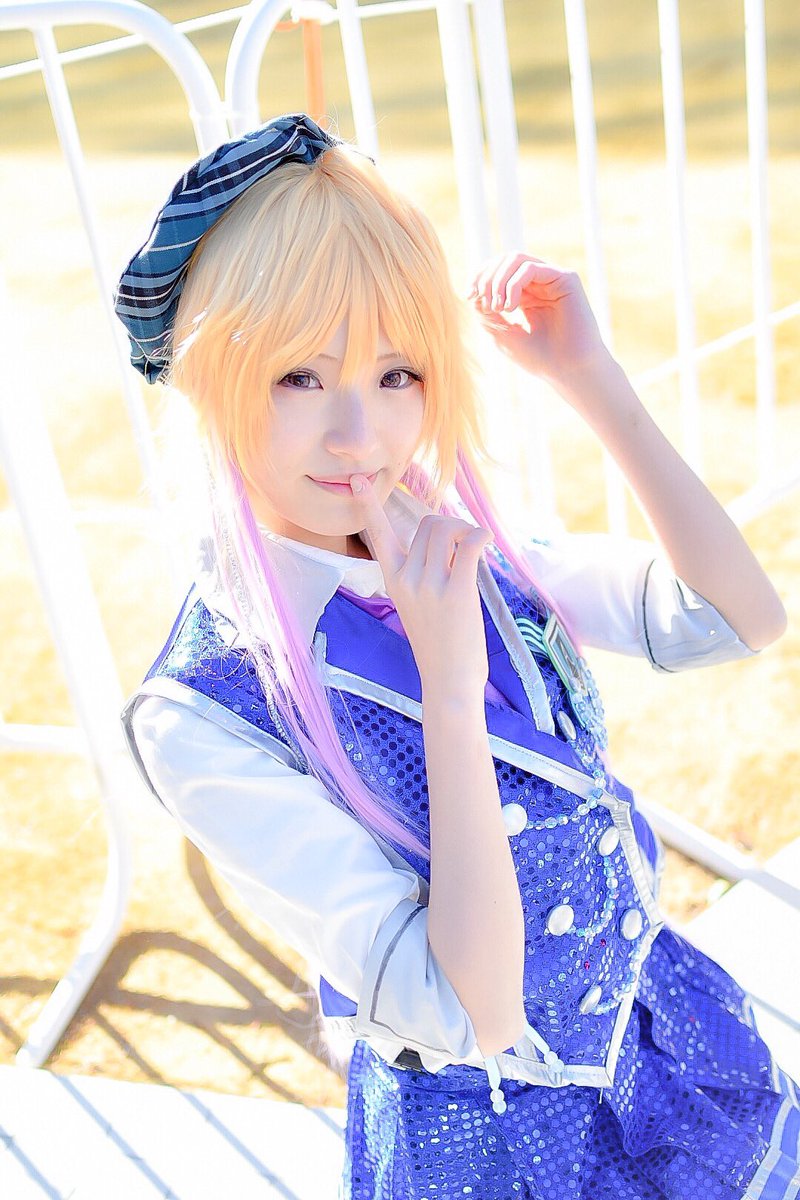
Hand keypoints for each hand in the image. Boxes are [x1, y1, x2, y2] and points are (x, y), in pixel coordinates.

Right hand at [349, 474, 493, 696]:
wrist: (448, 681)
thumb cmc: (438, 644)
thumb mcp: (417, 605)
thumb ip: (423, 574)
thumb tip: (448, 540)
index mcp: (393, 580)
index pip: (377, 534)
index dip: (369, 505)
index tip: (357, 480)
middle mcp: (407, 578)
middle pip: (429, 524)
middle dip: (451, 526)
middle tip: (466, 547)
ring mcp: (430, 585)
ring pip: (448, 529)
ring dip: (467, 532)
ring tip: (475, 554)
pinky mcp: (457, 591)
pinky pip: (470, 544)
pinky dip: (482, 536)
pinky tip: (487, 542)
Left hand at [467, 253, 608, 383]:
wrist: (568, 370)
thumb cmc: (539, 357)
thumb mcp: (502, 334)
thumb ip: (486, 312)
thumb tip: (474, 291)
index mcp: (525, 295)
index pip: (498, 271)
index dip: (480, 277)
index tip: (469, 296)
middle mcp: (539, 284)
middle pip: (504, 261)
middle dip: (486, 278)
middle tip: (482, 302)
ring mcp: (552, 279)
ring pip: (515, 259)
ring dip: (498, 280)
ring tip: (496, 307)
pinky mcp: (566, 279)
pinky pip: (530, 268)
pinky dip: (513, 285)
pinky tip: (510, 307)